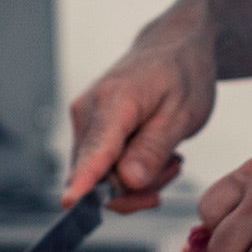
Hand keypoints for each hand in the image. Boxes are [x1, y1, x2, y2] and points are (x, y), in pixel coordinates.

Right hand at [63, 16, 215, 212]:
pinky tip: (155, 154)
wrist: (173, 47)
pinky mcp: (87, 130)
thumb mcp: (183, 113)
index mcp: (114, 102)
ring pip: (100, 178)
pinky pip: (101, 168)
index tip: (68, 203)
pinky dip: (129, 171)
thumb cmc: (182, 75)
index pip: (95, 151)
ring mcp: (83, 121)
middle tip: (174, 165)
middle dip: (137, 187)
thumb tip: (128, 181)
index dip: (83, 182)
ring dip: (137, 180)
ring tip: (169, 156)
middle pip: (98, 176)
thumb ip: (154, 148)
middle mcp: (88, 111)